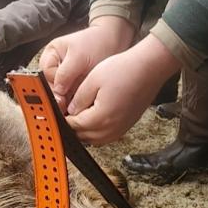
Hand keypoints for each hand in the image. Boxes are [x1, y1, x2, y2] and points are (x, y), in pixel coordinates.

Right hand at [39, 16, 135, 109]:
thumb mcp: (79, 56)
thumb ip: (65, 73)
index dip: (53, 83)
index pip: (46, 74)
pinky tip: (80, 103)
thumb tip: (57, 90)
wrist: (114, 42)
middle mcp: (56, 66)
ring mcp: (66, 76)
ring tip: (74, 104)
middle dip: (59, 94)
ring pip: (60, 93)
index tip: (60, 94)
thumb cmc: (97, 43)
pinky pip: (71, 95)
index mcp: (51, 55)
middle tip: (65, 103)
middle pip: (50, 85)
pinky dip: (75, 100)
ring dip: (67, 99)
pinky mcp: (76, 84)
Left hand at [65, 33, 181, 144]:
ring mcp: (121, 128)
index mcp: (101, 118)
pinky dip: (98, 131)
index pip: (75, 126)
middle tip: (66, 114)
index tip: (58, 113)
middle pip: (84, 136)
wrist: (149, 68)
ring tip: (79, 115)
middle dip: (73, 127)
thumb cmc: (124, 70)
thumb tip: (71, 111)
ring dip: (85, 131)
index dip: (64, 120)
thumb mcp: (93, 80)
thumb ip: (79, 99)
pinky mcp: (127, 125)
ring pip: (96, 139)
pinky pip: (107, 136)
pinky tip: (95, 117)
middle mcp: (112, 128)